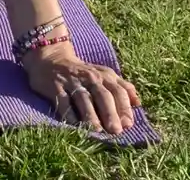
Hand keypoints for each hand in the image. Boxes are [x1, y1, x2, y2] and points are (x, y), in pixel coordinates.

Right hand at [22, 42, 140, 133]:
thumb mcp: (104, 74)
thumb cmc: (83, 72)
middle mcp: (90, 77)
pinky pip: (63, 101)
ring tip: (97, 130)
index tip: (128, 124)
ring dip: (90, 115)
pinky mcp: (55, 87)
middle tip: (116, 130)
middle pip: (102, 95)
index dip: (124, 107)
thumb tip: (138, 103)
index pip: (118, 90)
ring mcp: (72, 82)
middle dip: (110, 113)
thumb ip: (122, 87)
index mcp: (104, 75)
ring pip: (83, 99)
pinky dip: (69, 113)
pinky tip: (74, 125)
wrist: (52, 58)